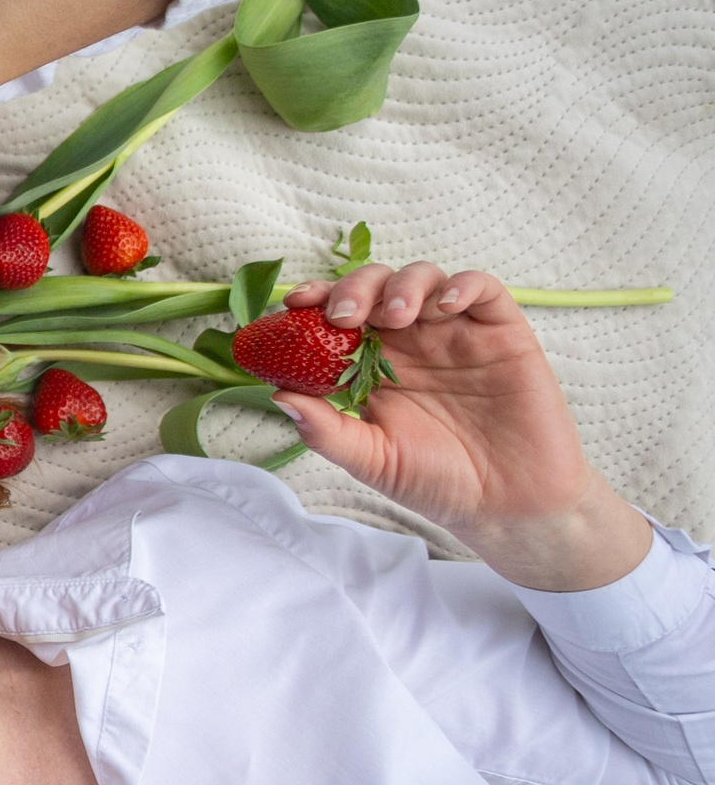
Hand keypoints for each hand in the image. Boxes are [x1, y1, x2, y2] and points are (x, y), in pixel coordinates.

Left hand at [276, 263, 651, 590]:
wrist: (506, 505)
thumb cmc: (436, 482)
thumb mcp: (372, 460)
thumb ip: (327, 431)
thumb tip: (278, 395)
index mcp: (373, 365)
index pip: (338, 317)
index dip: (315, 301)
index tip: (293, 304)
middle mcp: (412, 342)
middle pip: (376, 286)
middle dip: (354, 288)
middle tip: (343, 316)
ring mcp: (456, 333)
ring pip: (424, 279)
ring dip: (402, 286)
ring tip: (395, 317)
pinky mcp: (502, 333)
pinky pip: (483, 290)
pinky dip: (461, 285)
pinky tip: (444, 306)